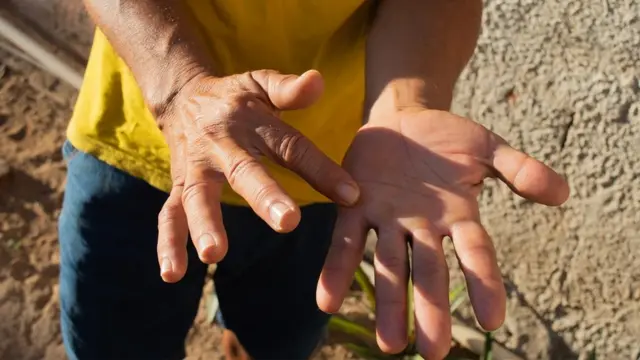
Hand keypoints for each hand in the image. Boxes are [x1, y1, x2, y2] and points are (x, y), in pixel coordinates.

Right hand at [156, 70, 359, 282]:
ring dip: (204, 225)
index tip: (351, 196)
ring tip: (214, 254)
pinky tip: (172, 274)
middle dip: (265, 197)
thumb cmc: (234, 98)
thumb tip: (318, 81)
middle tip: (288, 222)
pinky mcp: (179, 187)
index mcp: (251, 123)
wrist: (182, 98)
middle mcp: (222, 146)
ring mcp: (196, 169)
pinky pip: (169, 215)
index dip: (322, 171)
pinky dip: (168, 244)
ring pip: (198, 197)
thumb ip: (289, 89)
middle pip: (244, 171)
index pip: (292, 147)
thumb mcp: (261, 84)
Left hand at [316, 109, 568, 358]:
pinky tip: (325, 302)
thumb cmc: (447, 137)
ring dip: (388, 303)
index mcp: (459, 215)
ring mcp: (388, 219)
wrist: (402, 117)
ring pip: (389, 265)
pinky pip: (345, 242)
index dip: (485, 284)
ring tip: (388, 344)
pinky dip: (336, 270)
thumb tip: (562, 193)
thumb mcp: (486, 146)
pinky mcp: (354, 206)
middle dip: (431, 310)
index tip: (494, 321)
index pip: (477, 255)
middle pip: (430, 272)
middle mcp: (423, 226)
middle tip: (432, 353)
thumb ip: (519, 168)